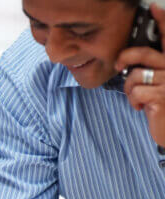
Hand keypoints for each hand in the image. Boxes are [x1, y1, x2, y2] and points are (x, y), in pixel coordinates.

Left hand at [117, 4, 164, 145]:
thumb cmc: (159, 103)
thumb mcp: (155, 82)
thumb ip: (148, 67)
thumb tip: (126, 61)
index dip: (163, 21)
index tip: (155, 7)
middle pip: (143, 53)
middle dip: (125, 58)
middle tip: (118, 66)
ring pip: (136, 75)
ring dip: (130, 89)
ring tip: (138, 97)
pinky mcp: (163, 96)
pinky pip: (136, 92)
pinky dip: (133, 102)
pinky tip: (142, 107)